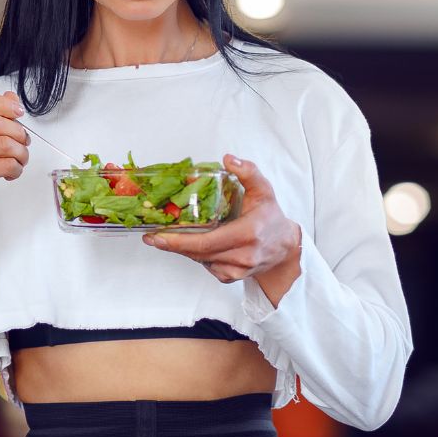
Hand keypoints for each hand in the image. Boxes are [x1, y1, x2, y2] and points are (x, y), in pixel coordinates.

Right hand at [0, 90, 28, 228]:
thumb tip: (11, 98)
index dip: (3, 104)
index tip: (19, 112)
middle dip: (18, 132)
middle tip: (24, 142)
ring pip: (3, 143)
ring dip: (20, 152)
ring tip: (20, 160)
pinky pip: (5, 163)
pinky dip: (16, 168)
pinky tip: (12, 172)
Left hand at [143, 154, 301, 301]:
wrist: (285, 247)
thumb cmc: (271, 217)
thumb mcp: (264, 191)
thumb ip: (248, 172)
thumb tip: (229, 159)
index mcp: (248, 234)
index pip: (206, 242)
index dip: (178, 241)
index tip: (157, 236)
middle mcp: (242, 256)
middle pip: (198, 253)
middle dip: (172, 245)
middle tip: (151, 237)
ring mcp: (237, 269)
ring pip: (201, 260)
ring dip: (183, 249)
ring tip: (166, 238)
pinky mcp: (232, 277)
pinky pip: (207, 266)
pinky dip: (197, 255)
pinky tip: (192, 245)